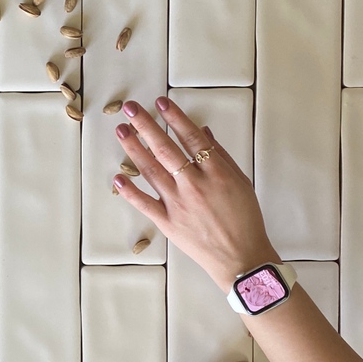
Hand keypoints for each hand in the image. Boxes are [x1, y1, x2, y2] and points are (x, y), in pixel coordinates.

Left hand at [113, 97, 279, 292]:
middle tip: (130, 108)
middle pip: (166, 149)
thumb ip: (221, 155)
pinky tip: (117, 177)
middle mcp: (194, 185)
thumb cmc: (245, 219)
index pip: (191, 138)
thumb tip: (203, 131)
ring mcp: (178, 204)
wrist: (242, 259)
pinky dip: (129, 191)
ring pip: (151, 171)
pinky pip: (145, 204)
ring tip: (121, 131)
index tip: (160, 102)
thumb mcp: (241, 182)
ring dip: (134, 149)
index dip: (175, 118)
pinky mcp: (168, 223)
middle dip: (146, 125)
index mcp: (216, 172)